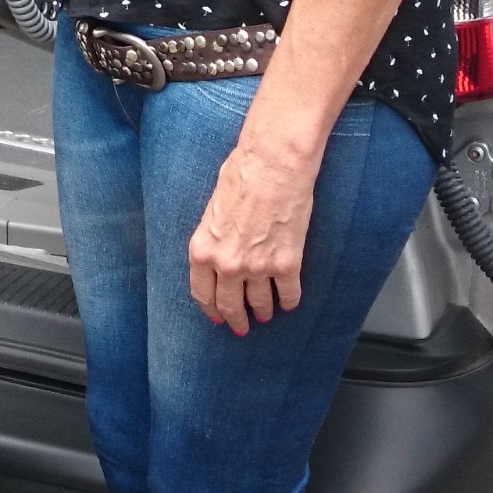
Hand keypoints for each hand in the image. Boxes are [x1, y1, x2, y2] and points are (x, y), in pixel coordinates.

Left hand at [187, 139, 317, 332]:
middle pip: (230, 305)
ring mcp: (258, 267)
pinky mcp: (287, 264)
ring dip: (263, 311)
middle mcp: (227, 264)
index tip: (216, 317)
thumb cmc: (242, 175)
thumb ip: (214, 237)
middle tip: (241, 327)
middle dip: (236, 319)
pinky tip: (289, 303)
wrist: (273, 165)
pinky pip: (289, 294)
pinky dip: (290, 301)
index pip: (202, 293)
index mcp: (203, 250)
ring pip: (260, 303)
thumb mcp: (212, 210)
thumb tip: (220, 249)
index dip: (210, 309)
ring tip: (266, 315)